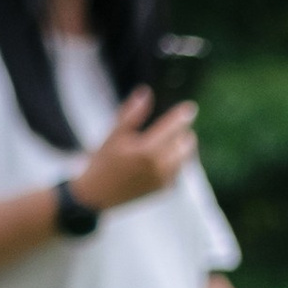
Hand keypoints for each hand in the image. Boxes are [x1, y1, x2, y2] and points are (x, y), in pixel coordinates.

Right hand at [73, 87, 197, 214]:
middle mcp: (159, 166)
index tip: (190, 108)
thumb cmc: (103, 161)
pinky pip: (179, 172)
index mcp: (146, 150)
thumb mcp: (113, 135)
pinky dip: (177, 163)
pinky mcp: (164, 190)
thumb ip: (131, 114)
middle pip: (186, 144)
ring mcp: (164, 180)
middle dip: (184, 133)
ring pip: (185, 158)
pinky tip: (167, 158)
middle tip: (179, 126)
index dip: (183, 116)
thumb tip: (146, 92)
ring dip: (183, 148)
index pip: (173, 128)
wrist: (97, 195)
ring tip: (176, 139)